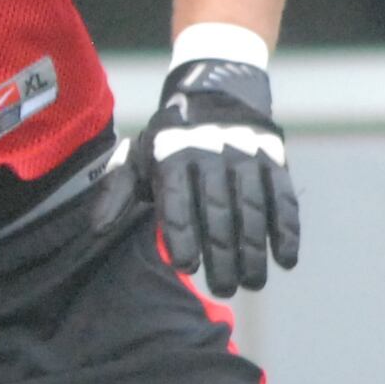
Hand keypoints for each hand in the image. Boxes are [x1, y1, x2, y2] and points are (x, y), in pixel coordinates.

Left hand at [94, 57, 299, 296]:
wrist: (215, 95)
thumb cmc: (168, 142)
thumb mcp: (138, 158)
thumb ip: (118, 193)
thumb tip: (98, 229)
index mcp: (172, 154)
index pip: (177, 200)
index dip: (182, 234)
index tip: (186, 266)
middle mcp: (211, 152)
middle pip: (218, 211)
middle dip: (222, 254)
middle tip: (223, 288)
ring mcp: (246, 155)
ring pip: (253, 208)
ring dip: (255, 249)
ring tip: (252, 283)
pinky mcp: (275, 159)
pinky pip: (284, 198)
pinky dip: (287, 230)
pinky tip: (285, 260)